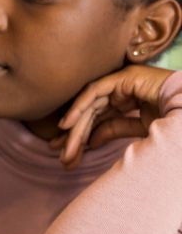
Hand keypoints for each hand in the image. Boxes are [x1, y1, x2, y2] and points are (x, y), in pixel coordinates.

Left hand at [54, 66, 174, 168]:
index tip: (69, 156)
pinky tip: (67, 125)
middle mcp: (122, 90)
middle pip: (91, 114)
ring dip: (75, 128)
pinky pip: (94, 92)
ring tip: (63, 149)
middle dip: (75, 137)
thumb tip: (90, 141)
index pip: (99, 119)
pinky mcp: (123, 76)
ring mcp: (122, 81)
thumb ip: (113, 130)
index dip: (82, 137)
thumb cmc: (173, 121)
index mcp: (127, 101)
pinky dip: (79, 107)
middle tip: (63, 157)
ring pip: (90, 105)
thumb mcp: (138, 129)